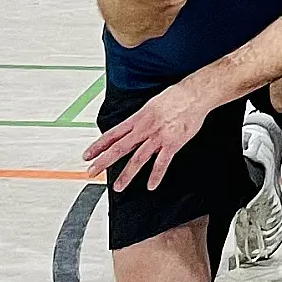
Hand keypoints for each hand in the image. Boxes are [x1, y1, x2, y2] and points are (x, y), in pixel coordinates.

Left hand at [83, 81, 211, 190]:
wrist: (194, 95)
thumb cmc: (176, 97)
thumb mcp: (152, 105)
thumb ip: (144, 120)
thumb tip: (139, 130)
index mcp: (138, 119)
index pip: (112, 134)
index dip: (98, 146)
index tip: (88, 155)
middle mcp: (144, 129)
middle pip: (119, 148)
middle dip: (104, 162)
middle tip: (92, 172)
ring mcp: (158, 137)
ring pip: (138, 159)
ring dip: (127, 174)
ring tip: (119, 186)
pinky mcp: (173, 143)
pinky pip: (162, 163)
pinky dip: (156, 175)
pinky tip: (151, 185)